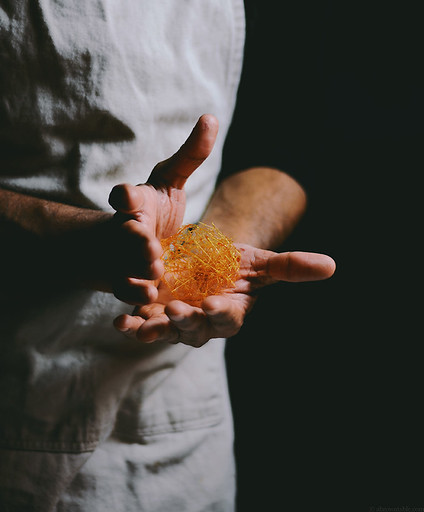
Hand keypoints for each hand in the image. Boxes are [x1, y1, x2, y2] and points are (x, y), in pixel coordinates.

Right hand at [105, 114, 218, 301]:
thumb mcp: (171, 180)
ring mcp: (122, 260)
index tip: (126, 196)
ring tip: (155, 271)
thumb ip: (190, 155)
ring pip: (124, 267)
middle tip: (149, 243)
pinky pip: (127, 293)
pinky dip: (134, 297)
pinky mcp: (128, 285)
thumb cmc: (153, 210)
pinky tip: (149, 298)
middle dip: (134, 238)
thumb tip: (210, 118)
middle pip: (125, 233)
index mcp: (136, 204)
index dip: (124, 196)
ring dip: (136, 270)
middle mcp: (126, 231)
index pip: (125, 196)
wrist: (132, 245)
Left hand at [113, 244, 335, 346]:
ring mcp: (176, 319)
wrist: (209, 261)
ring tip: (142, 321)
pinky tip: (121, 322)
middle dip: (186, 322)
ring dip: (156, 327)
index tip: (214, 305)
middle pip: (195, 328)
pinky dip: (131, 325)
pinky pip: (142, 323)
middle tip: (178, 311)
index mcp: (230, 311)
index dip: (222, 313)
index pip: (228, 317)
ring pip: (166, 329)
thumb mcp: (263, 263)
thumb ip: (292, 267)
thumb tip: (332, 265)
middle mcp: (202, 321)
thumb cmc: (239, 265)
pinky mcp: (155, 312)